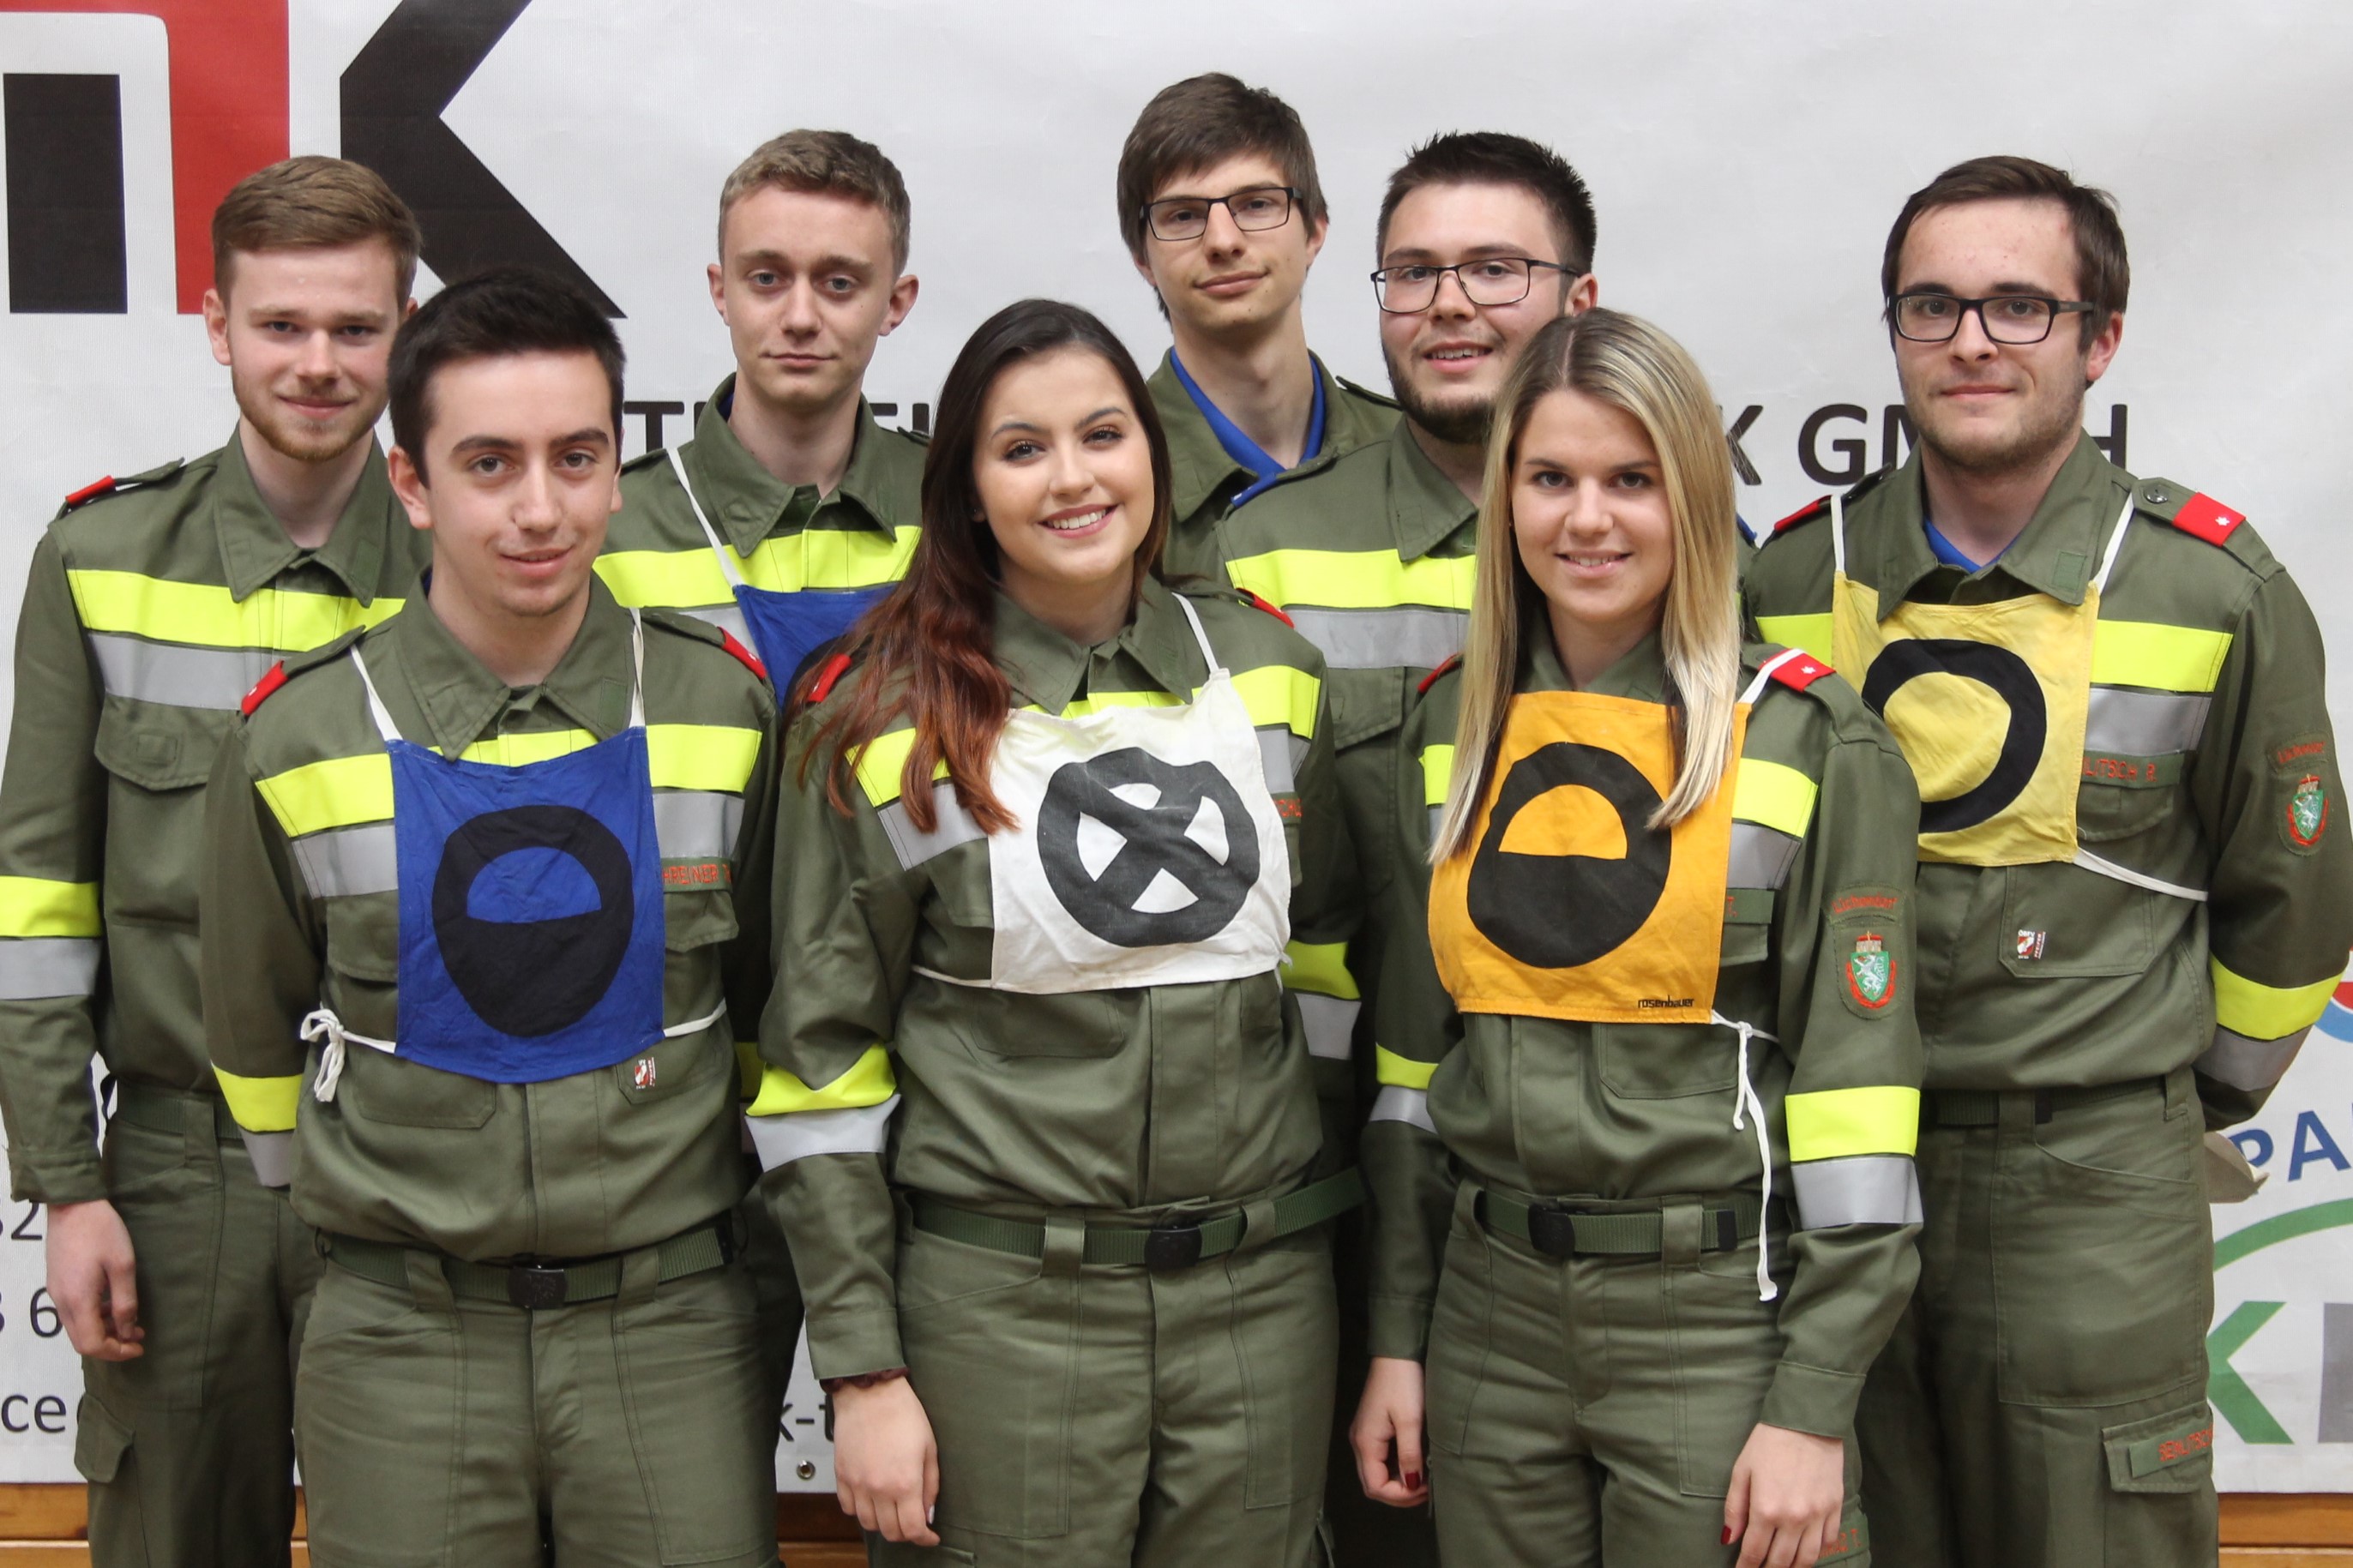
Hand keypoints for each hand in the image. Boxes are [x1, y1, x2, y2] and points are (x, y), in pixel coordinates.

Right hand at [46, 1200, 141, 1360]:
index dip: (116, 1352)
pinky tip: (113, 1305)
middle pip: (81, 1341)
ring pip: (77, 1327)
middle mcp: (61, 1302)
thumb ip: (125, 1303)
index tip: (139, 1346)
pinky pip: (74, 1313)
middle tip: (137, 1337)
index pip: (91, 1345)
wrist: (73, 1206)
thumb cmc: (102, 1232)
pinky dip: (94, 1317)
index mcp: (78, 1301)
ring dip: (103, 1331)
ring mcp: (56, 1293)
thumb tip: (127, 1331)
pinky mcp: (57, 1284)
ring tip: (131, 1322)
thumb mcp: (123, 1266)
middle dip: (110, 1345)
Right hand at [831, 1376, 938, 1545]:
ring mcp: (857, 1484)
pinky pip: (848, 1508)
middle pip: (890, 1531)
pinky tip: (871, 1499)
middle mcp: (879, 1488)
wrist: (871, 1392)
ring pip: (867, 1524)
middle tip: (913, 1522)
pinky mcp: (841, 1476)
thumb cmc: (903, 1413)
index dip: (924, 1538)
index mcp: (905, 1482)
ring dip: (882, 1523)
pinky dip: (860, 1510)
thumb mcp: (929, 1448)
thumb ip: (931, 1485)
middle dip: (905, 1532)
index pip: (912, 1529)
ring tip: (892, 1510)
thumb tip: (928, 1511)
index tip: (929, 1536)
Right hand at [1351, 1356, 1429, 1506]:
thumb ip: (1409, 1455)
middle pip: (1373, 1483)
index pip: (1375, 1487)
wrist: (1396, 1353)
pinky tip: (1414, 1463)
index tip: (1425, 1489)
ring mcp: (1364, 1435)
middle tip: (1427, 1489)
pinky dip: (1396, 1468)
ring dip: (1398, 1482)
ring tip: (1424, 1478)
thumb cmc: (1403, 1383)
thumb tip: (1412, 1485)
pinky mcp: (1372, 1428)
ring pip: (1376, 1473)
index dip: (1400, 1495)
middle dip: (1399, 1493)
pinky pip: (1380, 1460)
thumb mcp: (1411, 1420)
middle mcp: (1359, 1442)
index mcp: (1365, 1442)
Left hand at [1724, 1424, 1845, 1567]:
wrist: (1807, 1421)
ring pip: (1807, 1559)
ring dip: (1793, 1567)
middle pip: (1781, 1561)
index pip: (1754, 1552)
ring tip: (1783, 1566)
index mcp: (1766, 1509)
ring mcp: (1817, 1515)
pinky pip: (1828, 1542)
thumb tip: (1730, 1539)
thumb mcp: (1742, 1470)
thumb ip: (1735, 1508)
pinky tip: (1806, 1548)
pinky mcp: (1835, 1508)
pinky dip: (1817, 1551)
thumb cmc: (1768, 1443)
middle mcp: (1794, 1519)